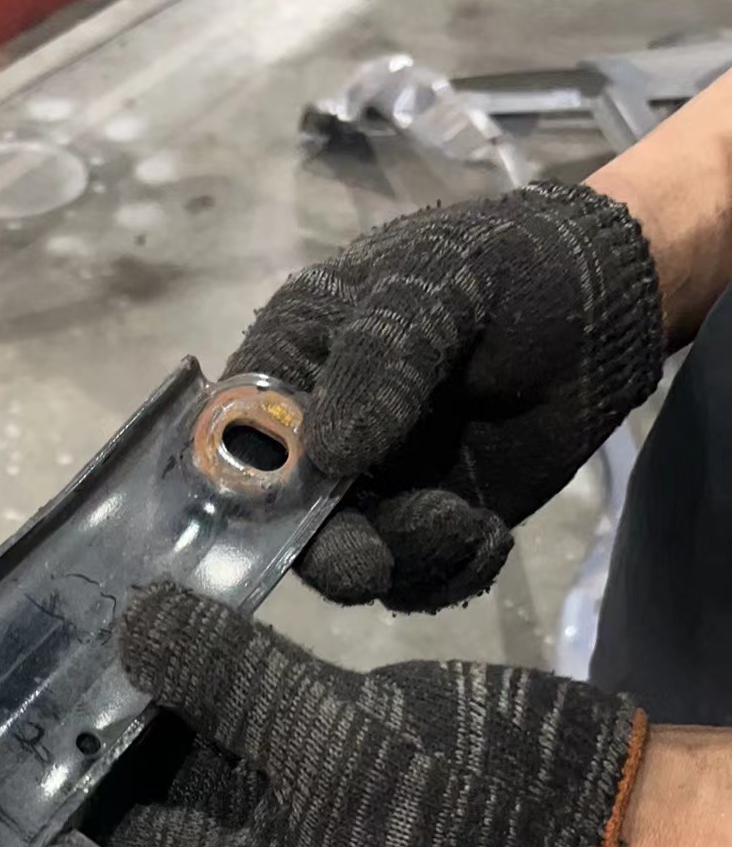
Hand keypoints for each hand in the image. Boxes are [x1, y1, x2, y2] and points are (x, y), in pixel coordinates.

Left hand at [72, 583, 643, 846]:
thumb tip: (131, 625)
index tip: (0, 722)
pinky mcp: (325, 747)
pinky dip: (213, 666)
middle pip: (146, 792)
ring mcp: (291, 800)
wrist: (588, 796)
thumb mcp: (341, 744)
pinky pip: (248, 708)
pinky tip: (169, 604)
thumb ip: (234, 684)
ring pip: (193, 742)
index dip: (58, 787)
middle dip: (97, 726)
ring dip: (151, 687)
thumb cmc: (464, 801)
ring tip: (82, 611)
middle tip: (31, 643)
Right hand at [229, 183, 662, 612]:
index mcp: (294, 361)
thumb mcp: (439, 280)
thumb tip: (328, 453)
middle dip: (328, 551)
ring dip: (407, 559)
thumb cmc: (509, 265)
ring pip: (355, 560)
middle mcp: (321, 435)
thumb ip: (382, 354)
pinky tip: (491, 538)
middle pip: (288, 520)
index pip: (236, 433)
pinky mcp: (434, 526)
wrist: (609, 306)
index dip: (247, 480)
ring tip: (471, 523)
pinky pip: (418, 581)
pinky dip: (450, 575)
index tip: (291, 505)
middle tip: (371, 565)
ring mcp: (377, 487)